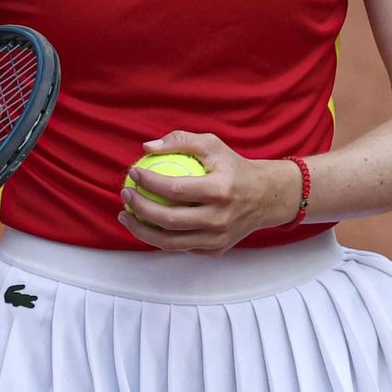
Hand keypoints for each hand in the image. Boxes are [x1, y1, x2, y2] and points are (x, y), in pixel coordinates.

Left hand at [117, 131, 299, 253]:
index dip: (149, 182)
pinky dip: (159, 238)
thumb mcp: (212, 145)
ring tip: (125, 215)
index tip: (133, 172)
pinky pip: (181, 247)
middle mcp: (221, 219)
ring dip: (142, 230)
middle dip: (140, 208)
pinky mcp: (216, 250)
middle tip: (125, 194)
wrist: (266, 197)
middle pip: (170, 221)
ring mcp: (219, 239)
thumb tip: (147, 146)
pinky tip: (145, 224)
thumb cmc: (234, 167)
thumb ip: (181, 140)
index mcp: (221, 191)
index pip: (176, 189)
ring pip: (171, 242)